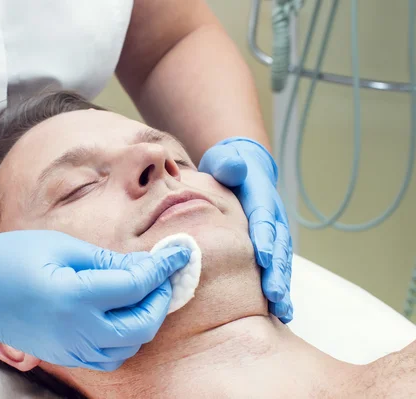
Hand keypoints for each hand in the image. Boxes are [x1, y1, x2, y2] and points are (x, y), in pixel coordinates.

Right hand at [0, 230, 189, 370]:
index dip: (163, 267)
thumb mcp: (59, 245)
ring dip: (146, 320)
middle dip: (160, 298)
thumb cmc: (9, 257)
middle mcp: (74, 330)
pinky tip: (124, 314)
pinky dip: (127, 339)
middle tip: (164, 274)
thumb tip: (142, 265)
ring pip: (128, 347)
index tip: (182, 251)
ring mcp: (68, 348)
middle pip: (140, 325)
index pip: (135, 286)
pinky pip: (108, 357)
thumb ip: (105, 260)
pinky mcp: (63, 355)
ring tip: (146, 292)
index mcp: (72, 296)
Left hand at [199, 137, 292, 322]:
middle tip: (273, 294)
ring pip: (282, 261)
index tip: (262, 258)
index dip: (264, 237)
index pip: (262, 217)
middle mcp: (273, 216)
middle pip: (278, 245)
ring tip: (282, 310)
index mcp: (261, 196)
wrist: (243, 168)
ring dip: (282, 285)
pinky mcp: (272, 246)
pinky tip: (282, 312)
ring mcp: (275, 233)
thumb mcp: (225, 160)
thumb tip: (235, 168)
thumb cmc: (227, 167)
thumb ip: (228, 164)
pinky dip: (281, 289)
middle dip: (277, 271)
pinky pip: (278, 268)